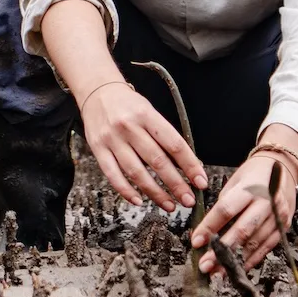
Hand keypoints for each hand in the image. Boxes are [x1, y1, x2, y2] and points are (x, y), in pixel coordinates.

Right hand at [78, 81, 205, 211]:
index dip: (190, 165)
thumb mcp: (149, 111)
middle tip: (188, 200)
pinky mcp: (97, 149)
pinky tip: (139, 201)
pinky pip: (113, 175)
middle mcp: (129, 127)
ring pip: (136, 172)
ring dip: (155, 193)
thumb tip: (185, 166)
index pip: (174, 144)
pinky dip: (126, 191)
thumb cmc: (128, 104)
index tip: (201, 181)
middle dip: (176, 184)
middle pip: (157, 161)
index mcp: (146, 115)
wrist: (97, 91)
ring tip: (169, 205)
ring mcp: (111, 139)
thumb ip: (164, 135)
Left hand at [192, 151, 297, 274]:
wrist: (283, 168)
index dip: (209, 227)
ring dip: (235, 260)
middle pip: (242, 231)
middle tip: (206, 265)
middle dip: (222, 251)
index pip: (226, 210)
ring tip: (218, 271)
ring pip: (255, 243)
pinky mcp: (284, 227)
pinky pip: (266, 248)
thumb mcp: (234, 182)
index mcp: (250, 188)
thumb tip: (206, 232)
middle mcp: (267, 203)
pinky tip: (238, 268)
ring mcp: (278, 216)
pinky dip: (251, 260)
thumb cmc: (253, 175)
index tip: (196, 242)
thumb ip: (223, 205)